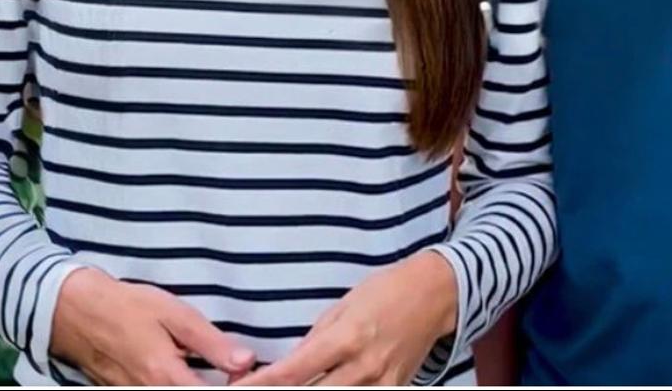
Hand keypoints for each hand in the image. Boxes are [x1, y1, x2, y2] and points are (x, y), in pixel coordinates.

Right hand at [51, 266, 257, 385]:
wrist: (79, 315)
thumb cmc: (130, 308)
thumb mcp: (176, 316)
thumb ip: (212, 343)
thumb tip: (247, 362)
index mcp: (167, 378)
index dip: (240, 388)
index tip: (256, 378)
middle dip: (223, 386)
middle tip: (244, 375)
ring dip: (203, 385)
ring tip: (225, 374)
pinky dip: (184, 386)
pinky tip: (198, 375)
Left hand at [233, 251, 457, 385]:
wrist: (434, 295)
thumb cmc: (385, 291)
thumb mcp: (344, 305)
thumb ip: (316, 339)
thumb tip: (286, 369)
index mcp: (347, 337)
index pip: (294, 371)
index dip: (262, 385)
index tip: (237, 390)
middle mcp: (363, 367)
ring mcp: (381, 385)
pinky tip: (324, 390)